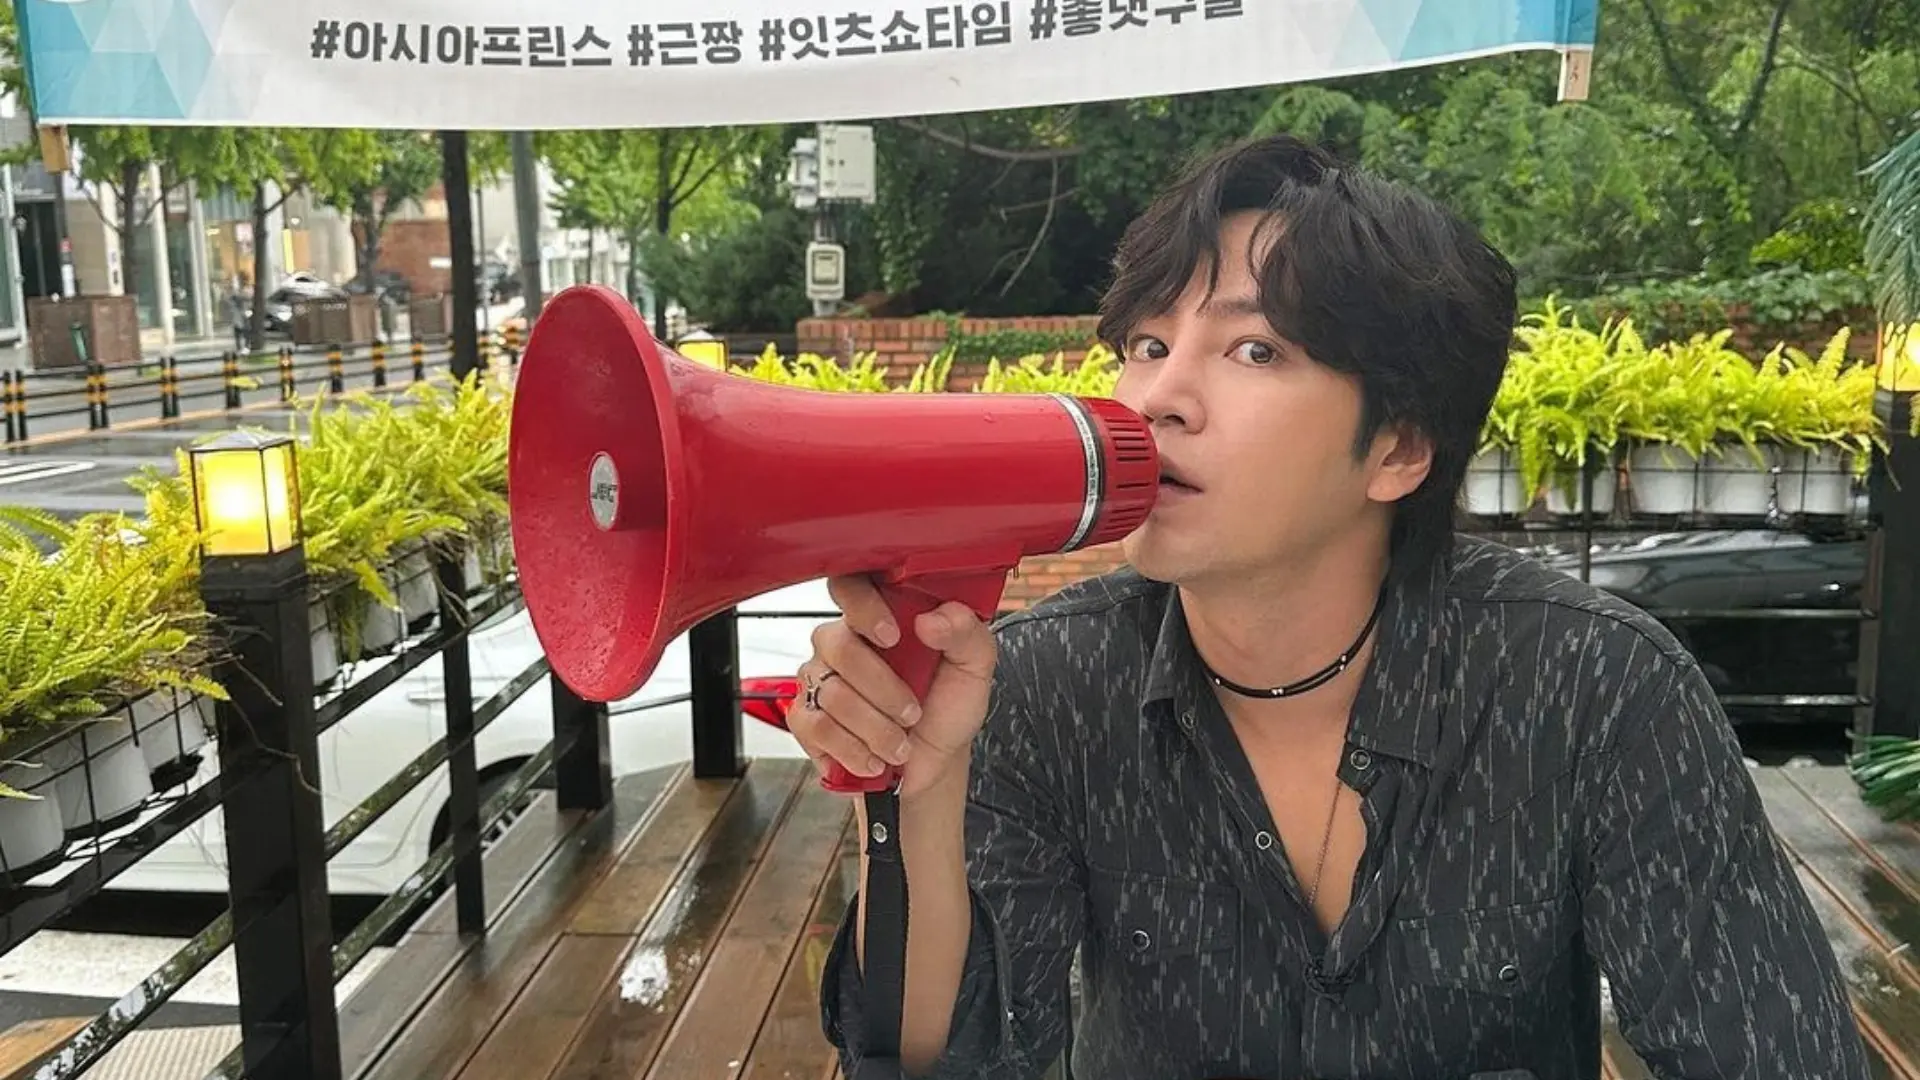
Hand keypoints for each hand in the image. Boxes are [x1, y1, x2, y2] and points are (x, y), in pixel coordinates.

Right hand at [787, 573, 998, 798]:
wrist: (934, 762)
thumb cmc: (946, 707)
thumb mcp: (973, 669)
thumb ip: (965, 634)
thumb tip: (932, 619)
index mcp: (879, 618)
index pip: (851, 587)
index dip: (864, 607)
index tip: (893, 637)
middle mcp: (841, 643)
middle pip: (839, 646)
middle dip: (883, 689)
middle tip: (912, 712)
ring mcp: (818, 680)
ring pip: (831, 694)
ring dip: (875, 728)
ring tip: (899, 743)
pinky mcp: (805, 718)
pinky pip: (816, 727)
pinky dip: (852, 749)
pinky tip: (873, 757)